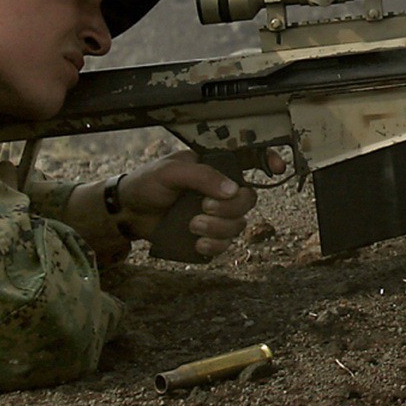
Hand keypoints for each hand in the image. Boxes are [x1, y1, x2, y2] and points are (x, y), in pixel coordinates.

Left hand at [115, 149, 271, 259]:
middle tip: (203, 208)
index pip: (250, 160)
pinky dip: (214, 246)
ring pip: (239, 225)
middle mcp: (220, 190)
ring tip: (192, 225)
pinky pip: (225, 245)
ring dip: (218, 228)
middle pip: (248, 200)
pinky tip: (196, 243)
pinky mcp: (208, 236)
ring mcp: (216, 215)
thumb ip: (202, 176)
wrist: (128, 212)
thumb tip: (232, 190)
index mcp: (215, 167)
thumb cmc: (148, 183)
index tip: (276, 169)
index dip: (269, 161)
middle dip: (230, 208)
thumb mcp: (172, 171)